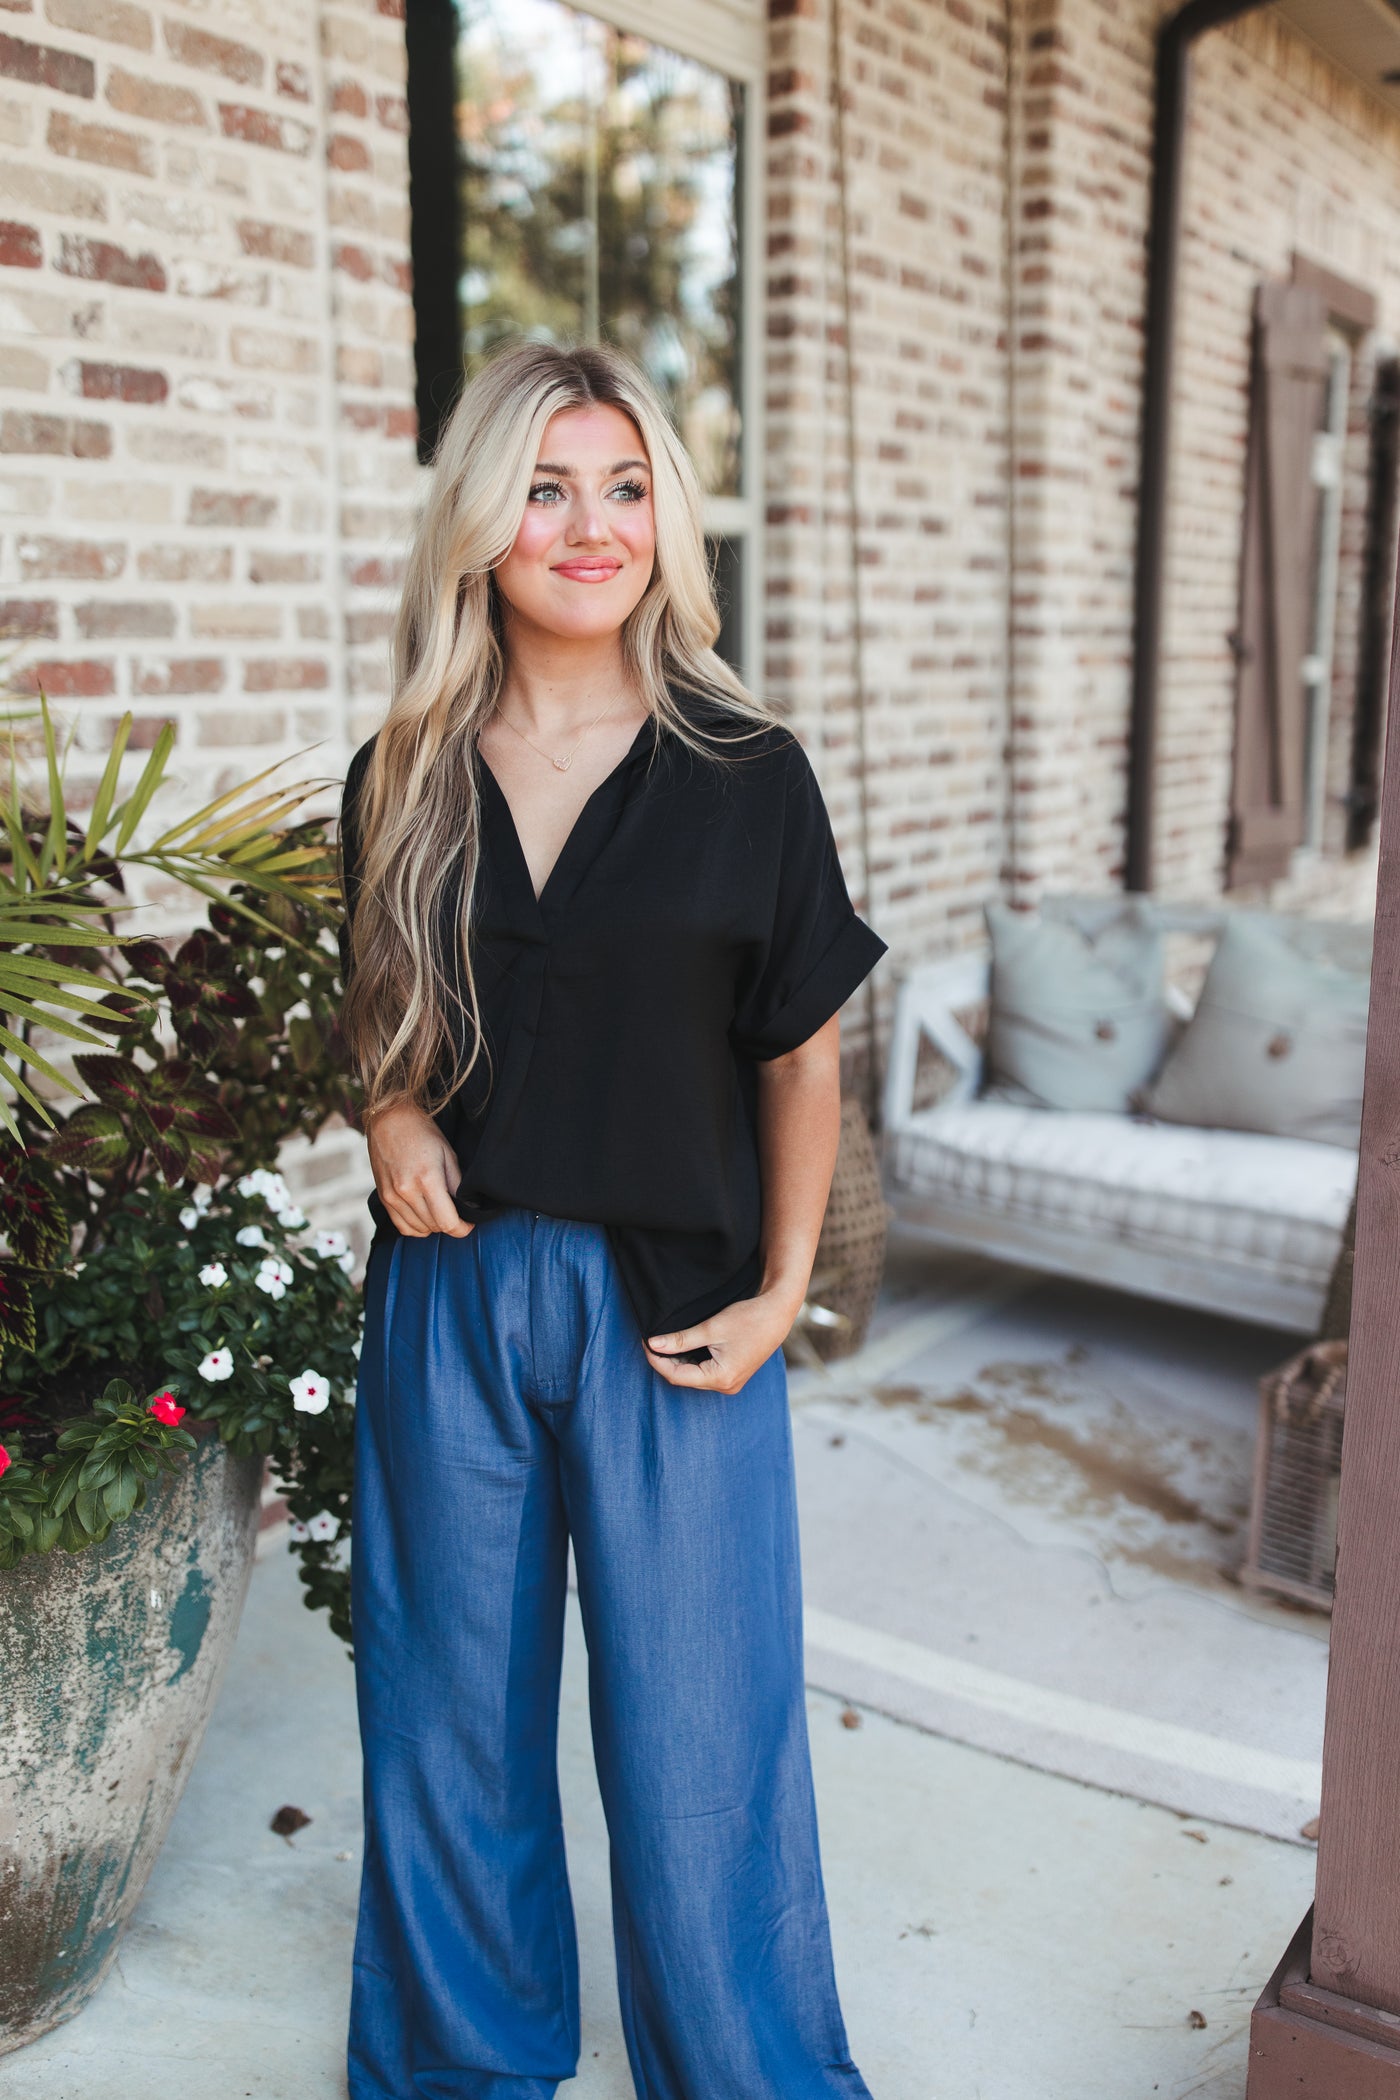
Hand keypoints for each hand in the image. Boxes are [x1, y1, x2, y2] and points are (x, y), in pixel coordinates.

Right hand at [366, 1101, 473, 1238]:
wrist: (389, 1119)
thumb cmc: (422, 1133)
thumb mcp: (448, 1154)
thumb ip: (457, 1184)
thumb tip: (468, 1208)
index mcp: (427, 1180)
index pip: (448, 1222)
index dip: (462, 1229)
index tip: (469, 1224)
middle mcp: (407, 1192)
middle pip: (434, 1227)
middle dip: (450, 1224)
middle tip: (457, 1212)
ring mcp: (392, 1197)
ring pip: (419, 1229)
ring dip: (434, 1225)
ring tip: (440, 1210)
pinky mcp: (384, 1198)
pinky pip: (402, 1226)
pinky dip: (417, 1227)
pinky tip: (425, 1216)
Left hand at [646, 1285, 799, 1393]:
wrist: (777, 1314)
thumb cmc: (748, 1319)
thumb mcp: (711, 1328)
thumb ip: (681, 1339)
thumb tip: (654, 1344)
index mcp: (720, 1378)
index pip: (676, 1375)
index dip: (657, 1360)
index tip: (646, 1343)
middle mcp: (726, 1386)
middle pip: (685, 1378)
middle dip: (666, 1361)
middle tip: (654, 1341)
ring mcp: (731, 1383)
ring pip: (694, 1376)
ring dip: (679, 1361)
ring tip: (668, 1341)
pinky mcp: (733, 1375)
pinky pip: (706, 1373)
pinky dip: (693, 1361)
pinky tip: (686, 1346)